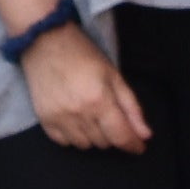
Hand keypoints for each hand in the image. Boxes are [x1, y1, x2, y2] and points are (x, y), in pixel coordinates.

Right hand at [22, 22, 150, 153]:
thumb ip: (131, 108)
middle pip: (104, 143)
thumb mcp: (114, 75)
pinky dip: (73, 136)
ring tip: (91, 116)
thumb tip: (145, 135)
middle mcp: (79, 113)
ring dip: (93, 136)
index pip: (121, 136)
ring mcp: (59, 119)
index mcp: (100, 100)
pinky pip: (64, 143)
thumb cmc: (83, 54)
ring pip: (85, 146)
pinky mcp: (44, 120)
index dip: (133, 144)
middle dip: (112, 133)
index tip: (138, 146)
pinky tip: (75, 120)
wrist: (45, 42)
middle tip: (110, 115)